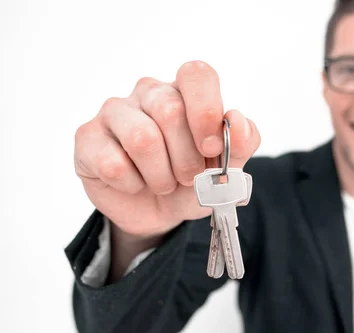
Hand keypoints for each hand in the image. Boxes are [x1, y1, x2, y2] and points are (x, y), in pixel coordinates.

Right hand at [73, 61, 260, 238]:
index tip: (212, 148)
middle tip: (188, 178)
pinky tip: (135, 184)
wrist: (159, 213)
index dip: (207, 111)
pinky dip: (133, 186)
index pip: (196, 74)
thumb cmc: (192, 182)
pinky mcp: (87, 137)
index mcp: (185, 92)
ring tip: (164, 184)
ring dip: (161, 175)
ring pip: (142, 138)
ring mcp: (114, 111)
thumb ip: (242, 142)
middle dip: (187, 158)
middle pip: (170, 110)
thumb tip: (235, 119)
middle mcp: (149, 93)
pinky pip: (113, 164)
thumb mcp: (227, 169)